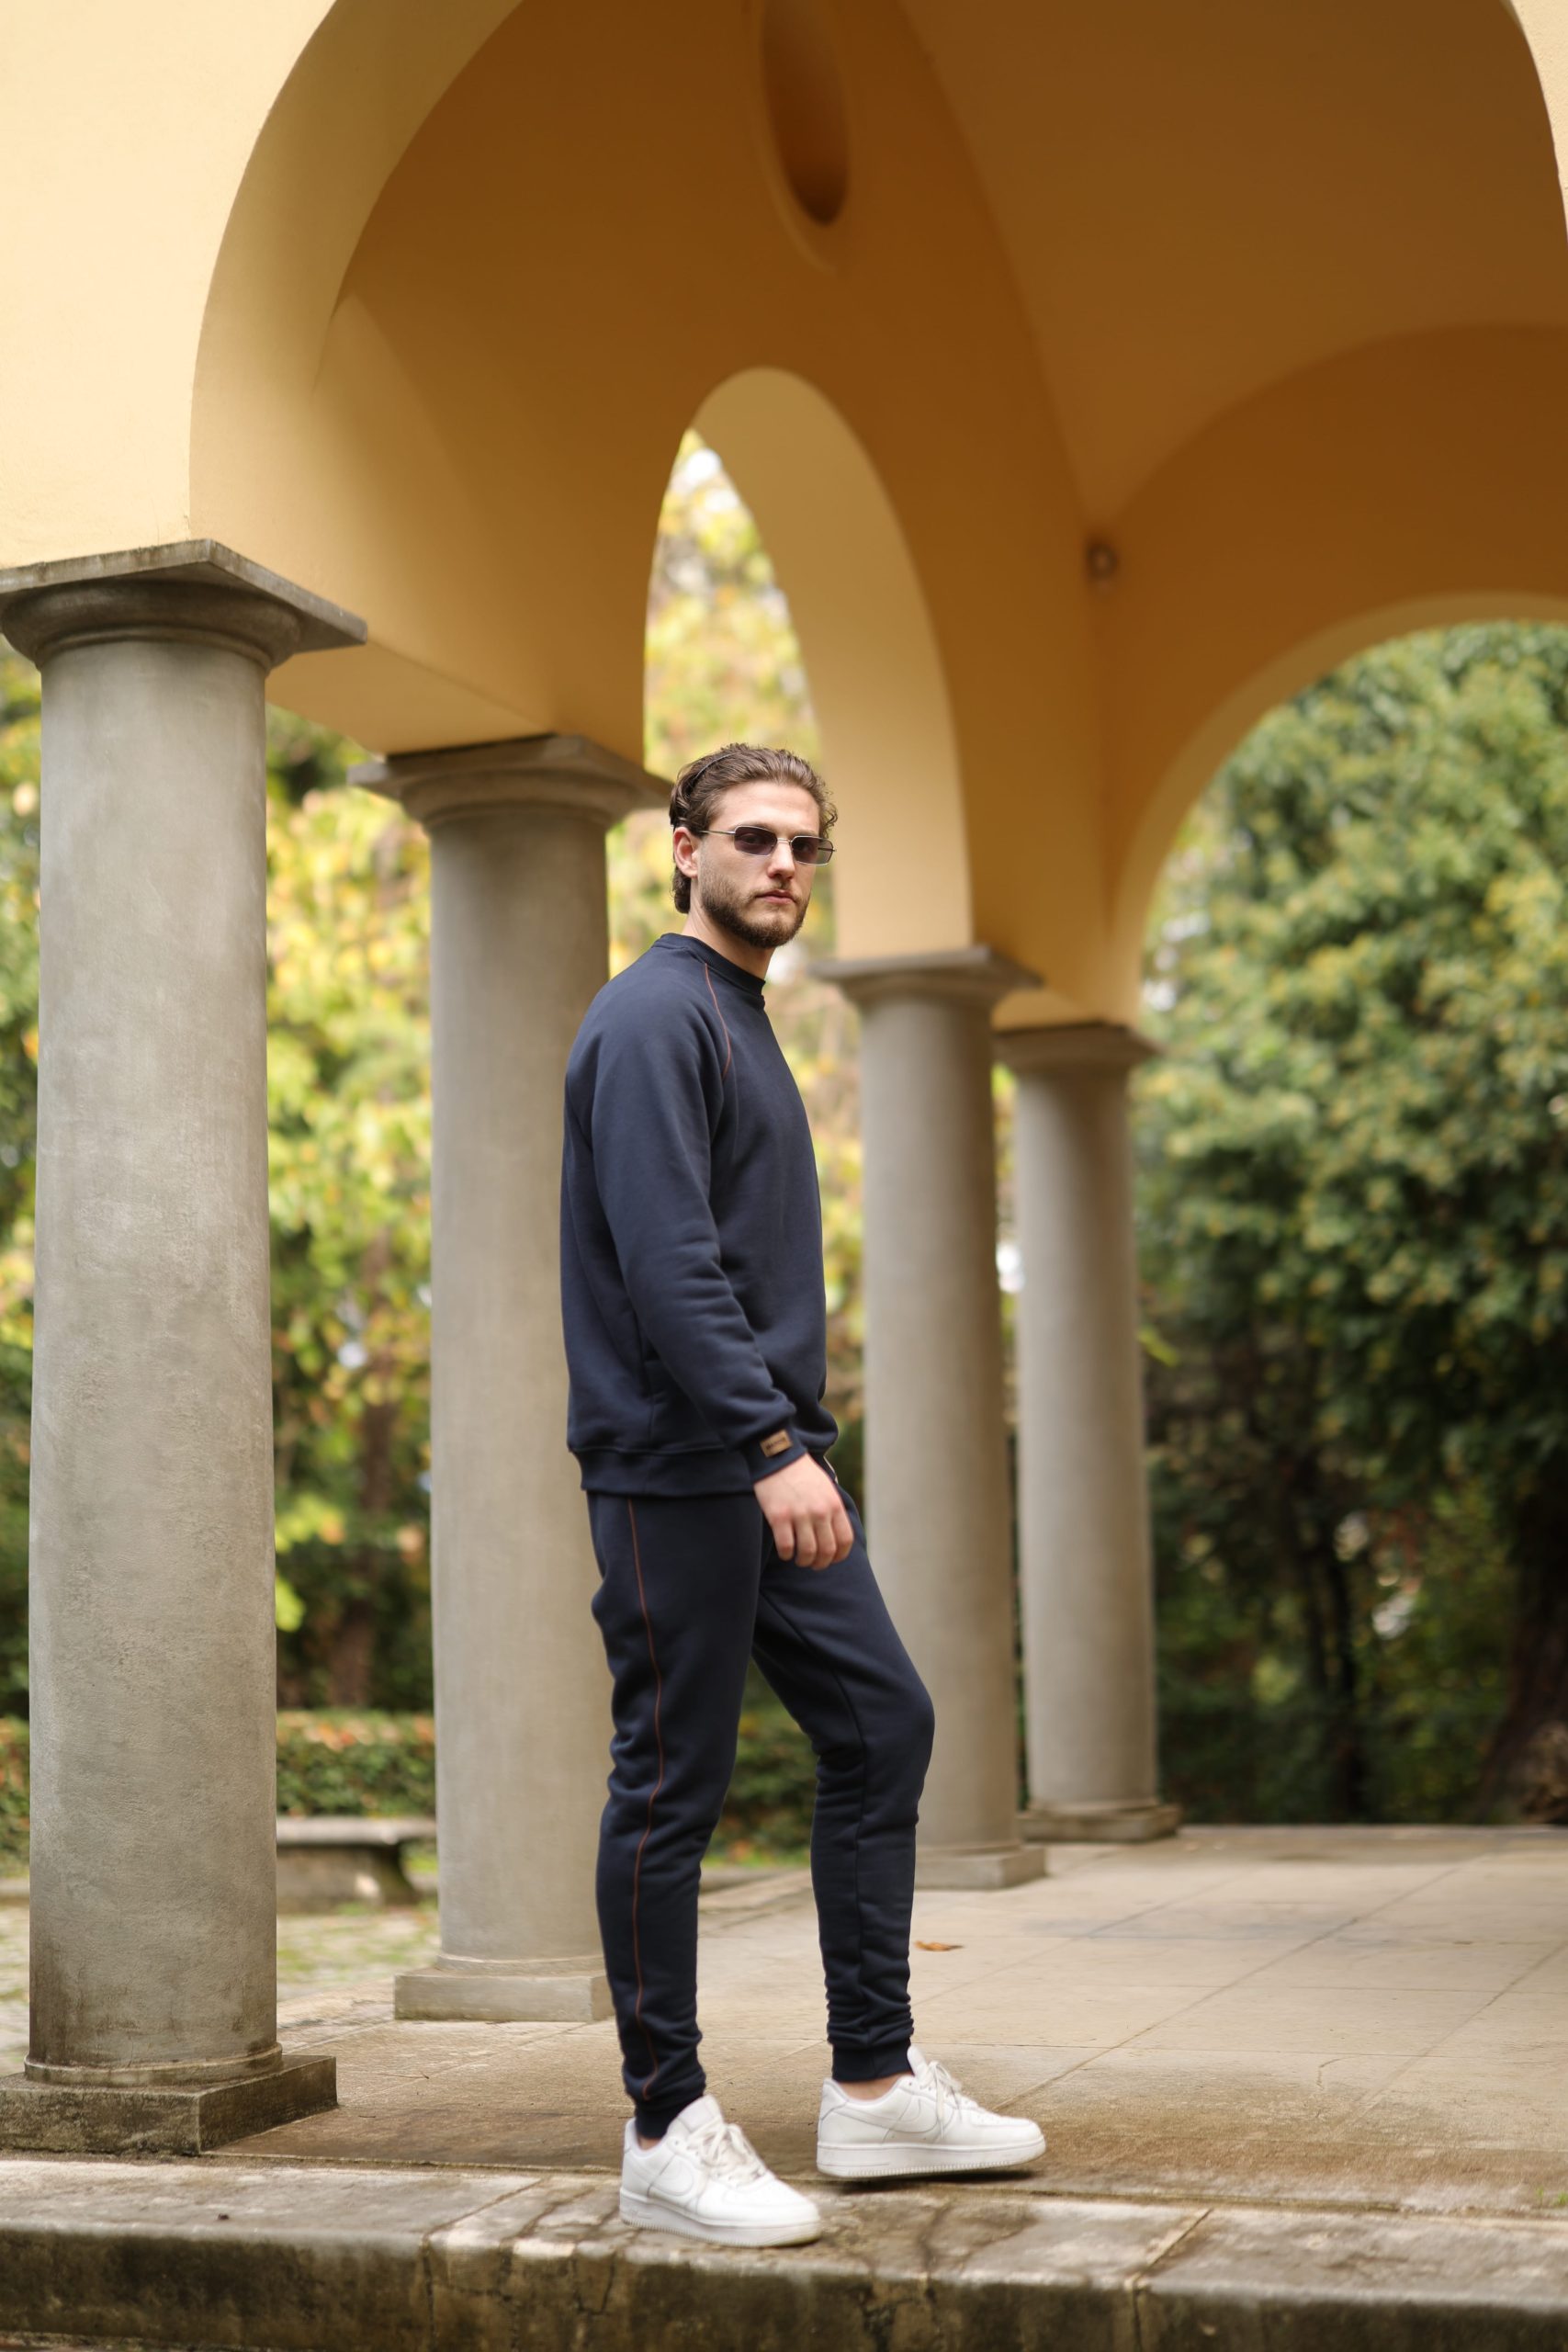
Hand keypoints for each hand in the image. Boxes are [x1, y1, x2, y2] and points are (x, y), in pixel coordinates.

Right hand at [753, 1454, 853, 1568]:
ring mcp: (799, 1514)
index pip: (845, 1540)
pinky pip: (786, 1546)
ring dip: (803, 1561)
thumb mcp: (827, 1488)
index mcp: (834, 1505)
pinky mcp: (779, 1516)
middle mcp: (820, 1511)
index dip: (839, 1556)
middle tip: (813, 1564)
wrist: (778, 1456)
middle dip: (820, 1563)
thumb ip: (833, 1508)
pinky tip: (785, 1552)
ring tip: (799, 1559)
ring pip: (807, 1552)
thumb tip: (837, 1531)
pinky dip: (786, 1554)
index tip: (831, 1559)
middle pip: (826, 1550)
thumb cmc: (802, 1474)